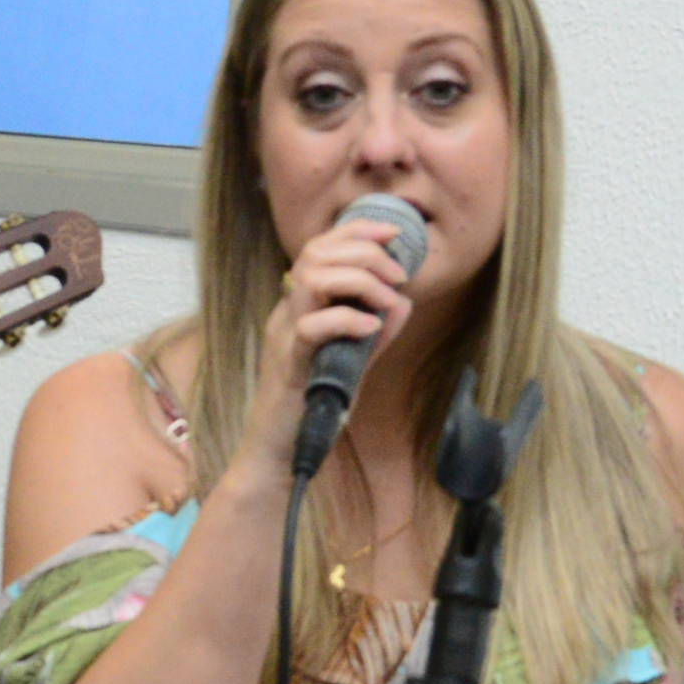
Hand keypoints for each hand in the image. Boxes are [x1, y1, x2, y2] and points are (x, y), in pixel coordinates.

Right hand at [238, 217, 415, 475]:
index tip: (393, 233)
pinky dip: (347, 319)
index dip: (355, 231)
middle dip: (365, 252)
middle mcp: (286, 313)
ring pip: (312, 279)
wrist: (281, 452)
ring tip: (386, 299)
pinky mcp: (288, 364)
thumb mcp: (352, 362)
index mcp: (299, 307)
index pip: (319, 248)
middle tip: (397, 276)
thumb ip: (375, 332)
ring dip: (359, 280)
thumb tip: (403, 303)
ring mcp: (283, 336)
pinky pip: (311, 327)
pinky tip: (371, 329)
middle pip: (315, 253)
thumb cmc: (313, 408)